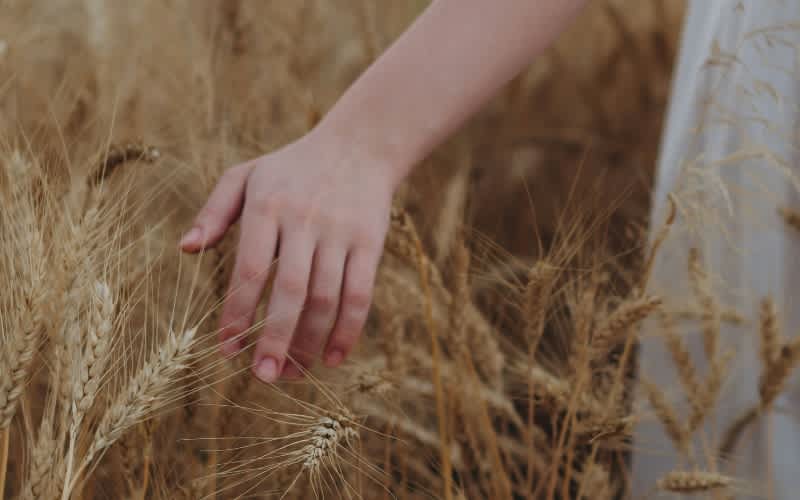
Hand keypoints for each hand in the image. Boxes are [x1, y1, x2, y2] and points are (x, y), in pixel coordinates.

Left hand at [180, 132, 395, 381]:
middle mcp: (305, 220)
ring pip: (327, 298)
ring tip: (294, 373)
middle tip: (263, 377)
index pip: (250, 269)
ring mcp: (341, 233)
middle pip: (291, 292)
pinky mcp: (370, 243)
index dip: (238, 313)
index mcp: (268, 205)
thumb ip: (214, 211)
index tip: (227, 350)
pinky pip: (360, 294)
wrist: (360, 146)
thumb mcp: (246, 175)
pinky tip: (334, 357)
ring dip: (311, 343)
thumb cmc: (292, 167)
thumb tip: (186, 249)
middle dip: (276, 339)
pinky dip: (348, 330)